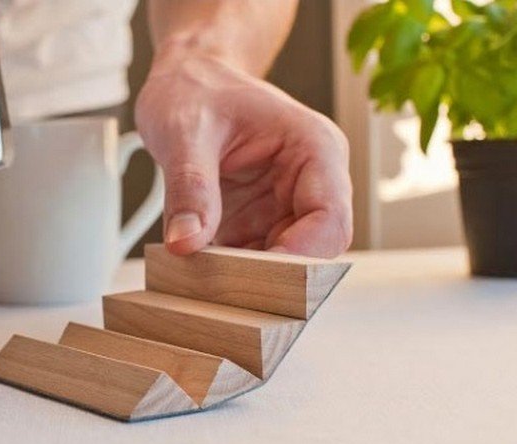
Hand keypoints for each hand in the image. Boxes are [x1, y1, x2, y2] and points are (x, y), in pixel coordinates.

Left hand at [136, 51, 352, 257]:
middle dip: (270, 275)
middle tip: (221, 286)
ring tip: (200, 278)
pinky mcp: (256, 223)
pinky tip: (195, 270)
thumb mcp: (185, 131)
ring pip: (280, 265)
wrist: (187, 82)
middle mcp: (309, 183)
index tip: (254, 276)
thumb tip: (185, 243)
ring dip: (244, 278)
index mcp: (315, 149)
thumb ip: (188, 186)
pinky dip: (225, 271)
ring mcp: (283, 207)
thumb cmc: (197, 90)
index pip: (330, 219)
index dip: (299, 255)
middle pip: (312, 251)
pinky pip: (249, 260)